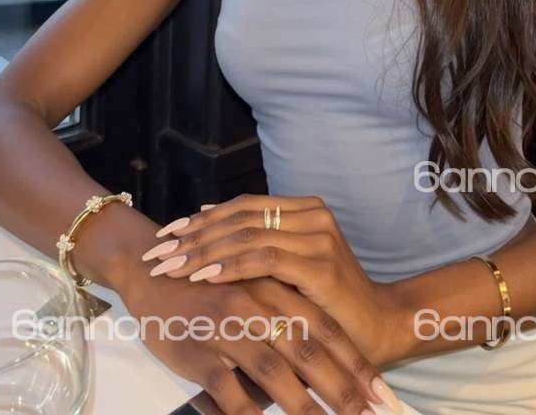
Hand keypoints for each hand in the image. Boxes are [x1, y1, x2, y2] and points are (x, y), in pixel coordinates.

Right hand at [117, 260, 399, 414]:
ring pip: (276, 372)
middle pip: (310, 350)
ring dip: (306, 406)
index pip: (326, 329)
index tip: (381, 394)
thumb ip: (286, 316)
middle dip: (343, 388)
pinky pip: (230, 390)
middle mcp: (258, 303)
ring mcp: (228, 326)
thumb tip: (326, 363)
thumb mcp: (255, 291)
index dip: (354, 362)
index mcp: (277, 286)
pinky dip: (250, 414)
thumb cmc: (209, 285)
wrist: (153, 272)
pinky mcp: (200, 350)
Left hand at [139, 194, 406, 368]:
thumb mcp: (289, 270)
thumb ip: (258, 249)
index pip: (243, 205)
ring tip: (170, 265)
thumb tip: (206, 230)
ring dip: (203, 251)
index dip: (202, 218)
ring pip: (246, 235)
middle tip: (158, 250)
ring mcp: (317, 238)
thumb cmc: (328, 304)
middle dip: (194, 234)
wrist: (377, 329)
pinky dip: (229, 266)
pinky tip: (203, 276)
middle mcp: (312, 215)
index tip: (167, 233)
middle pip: (240, 216)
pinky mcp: (319, 265)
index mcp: (304, 209)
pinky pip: (264, 259)